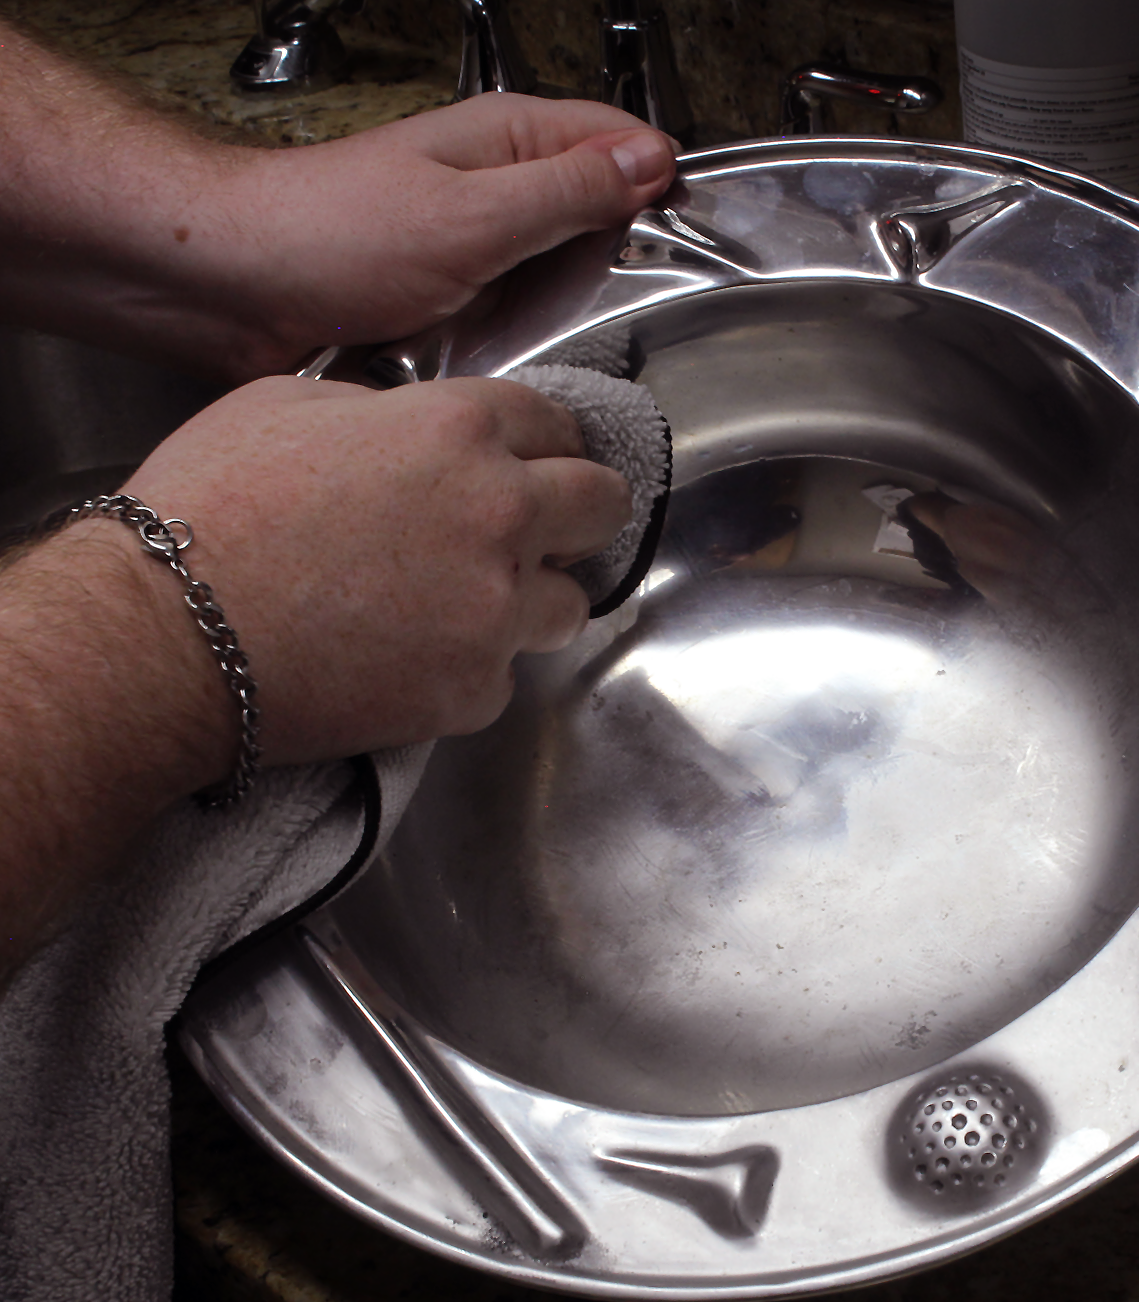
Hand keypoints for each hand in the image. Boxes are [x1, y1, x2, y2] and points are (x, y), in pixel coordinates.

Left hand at [0, 21, 675, 381]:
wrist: (239, 287)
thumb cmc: (331, 236)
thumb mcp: (474, 216)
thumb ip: (568, 191)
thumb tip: (649, 163)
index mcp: (511, 139)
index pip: (621, 141)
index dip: (657, 188)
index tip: (676, 239)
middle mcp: (498, 181)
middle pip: (598, 216)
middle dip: (599, 263)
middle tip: (566, 296)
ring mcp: (475, 236)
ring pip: (558, 273)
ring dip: (550, 307)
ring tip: (514, 324)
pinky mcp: (452, 286)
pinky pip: (513, 310)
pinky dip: (512, 332)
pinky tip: (491, 346)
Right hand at [0, 370, 627, 983]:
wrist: (165, 635)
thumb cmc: (206, 513)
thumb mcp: (288, 405)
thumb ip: (384, 410)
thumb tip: (412, 428)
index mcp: (459, 431)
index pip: (558, 424)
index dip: (545, 443)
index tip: (538, 461)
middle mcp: (499, 515)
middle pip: (603, 506)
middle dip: (578, 512)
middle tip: (544, 529)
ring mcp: (494, 610)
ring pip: (570, 602)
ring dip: (532, 598)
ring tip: (467, 604)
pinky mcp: (475, 690)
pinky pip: (505, 675)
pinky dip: (472, 668)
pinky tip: (412, 658)